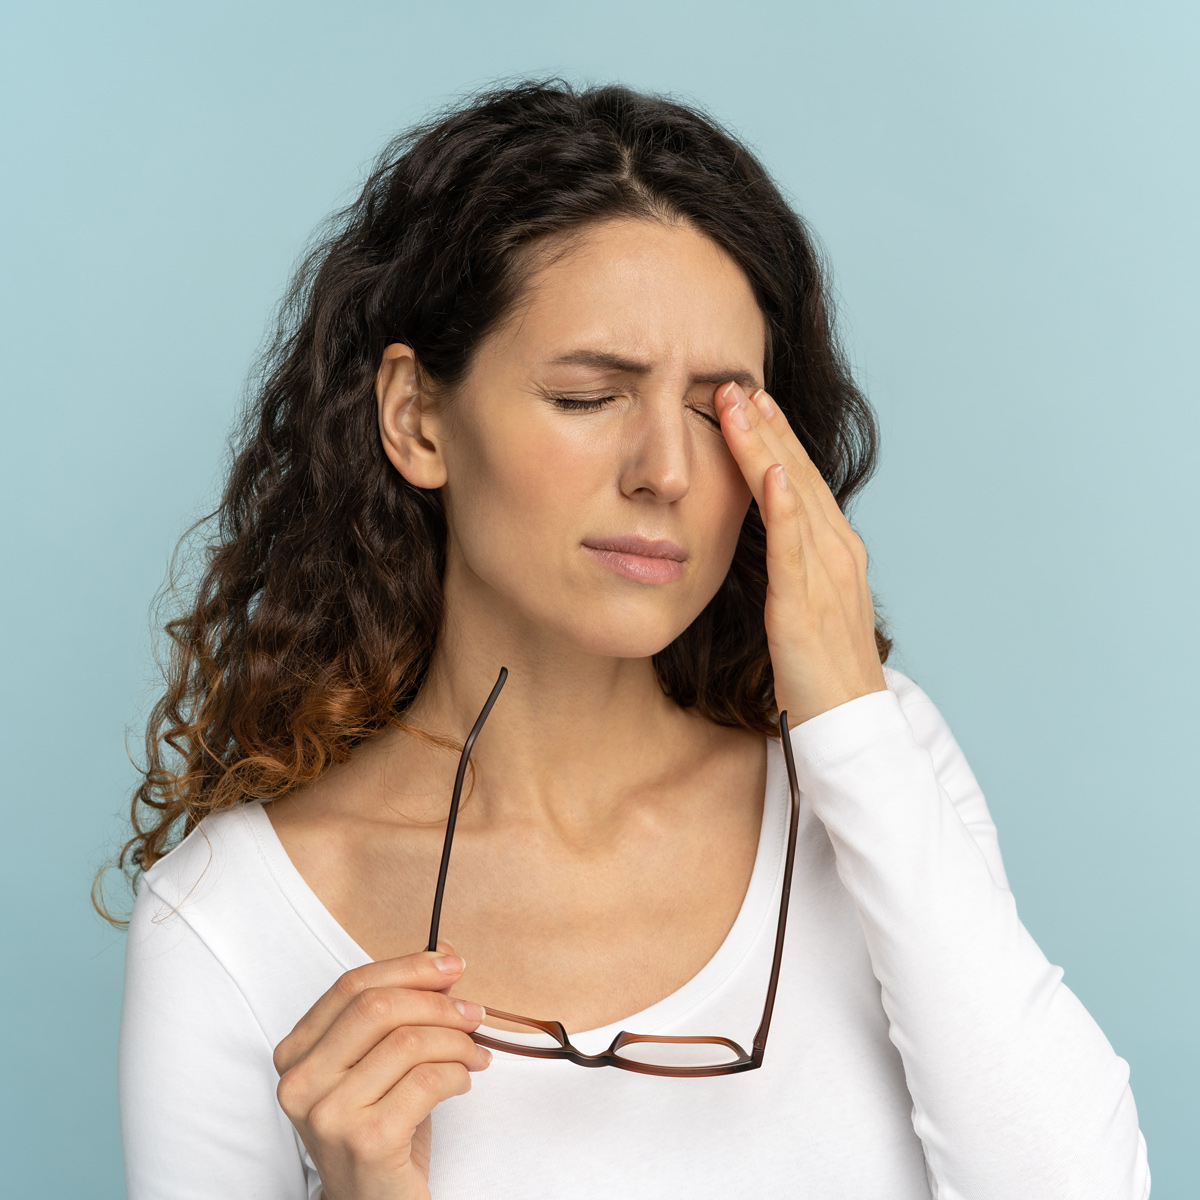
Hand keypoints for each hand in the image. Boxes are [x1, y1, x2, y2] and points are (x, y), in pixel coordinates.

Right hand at [274, 943, 490, 1199]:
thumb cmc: (380, 1129)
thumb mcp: (380, 1064)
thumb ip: (400, 1009)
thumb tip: (444, 955)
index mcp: (296, 1054)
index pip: (350, 986)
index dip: (407, 967)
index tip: (450, 964)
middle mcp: (301, 1083)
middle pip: (377, 1007)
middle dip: (436, 1001)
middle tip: (472, 1012)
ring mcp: (329, 1114)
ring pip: (408, 1042)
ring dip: (456, 1041)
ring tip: (474, 1054)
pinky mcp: (367, 1141)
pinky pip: (427, 1081)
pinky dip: (458, 1074)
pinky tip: (463, 1082)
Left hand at [715, 381, 886, 725]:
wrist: (849, 725)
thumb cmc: (819, 670)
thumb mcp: (803, 604)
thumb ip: (789, 565)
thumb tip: (762, 537)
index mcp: (835, 550)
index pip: (800, 479)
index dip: (774, 437)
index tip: (747, 399)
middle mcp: (837, 552)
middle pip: (798, 474)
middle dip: (766, 426)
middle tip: (734, 381)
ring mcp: (827, 577)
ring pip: (793, 498)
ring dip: (767, 448)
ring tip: (741, 405)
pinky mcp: (806, 607)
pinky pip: (794, 549)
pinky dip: (785, 508)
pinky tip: (772, 474)